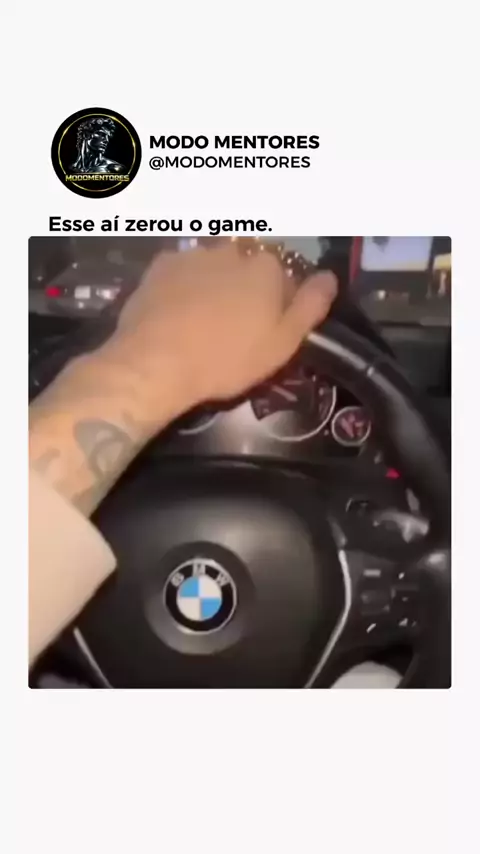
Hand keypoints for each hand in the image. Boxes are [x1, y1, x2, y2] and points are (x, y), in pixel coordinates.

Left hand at [103, 242, 336, 417]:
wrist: (156, 362)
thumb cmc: (227, 358)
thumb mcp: (282, 343)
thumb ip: (310, 306)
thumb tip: (330, 277)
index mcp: (266, 268)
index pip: (282, 275)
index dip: (277, 300)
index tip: (266, 326)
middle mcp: (232, 251)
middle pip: (246, 265)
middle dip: (244, 286)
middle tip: (233, 323)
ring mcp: (193, 255)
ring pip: (213, 265)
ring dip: (213, 283)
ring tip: (202, 318)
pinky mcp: (160, 266)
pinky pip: (181, 271)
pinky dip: (183, 285)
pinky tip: (176, 311)